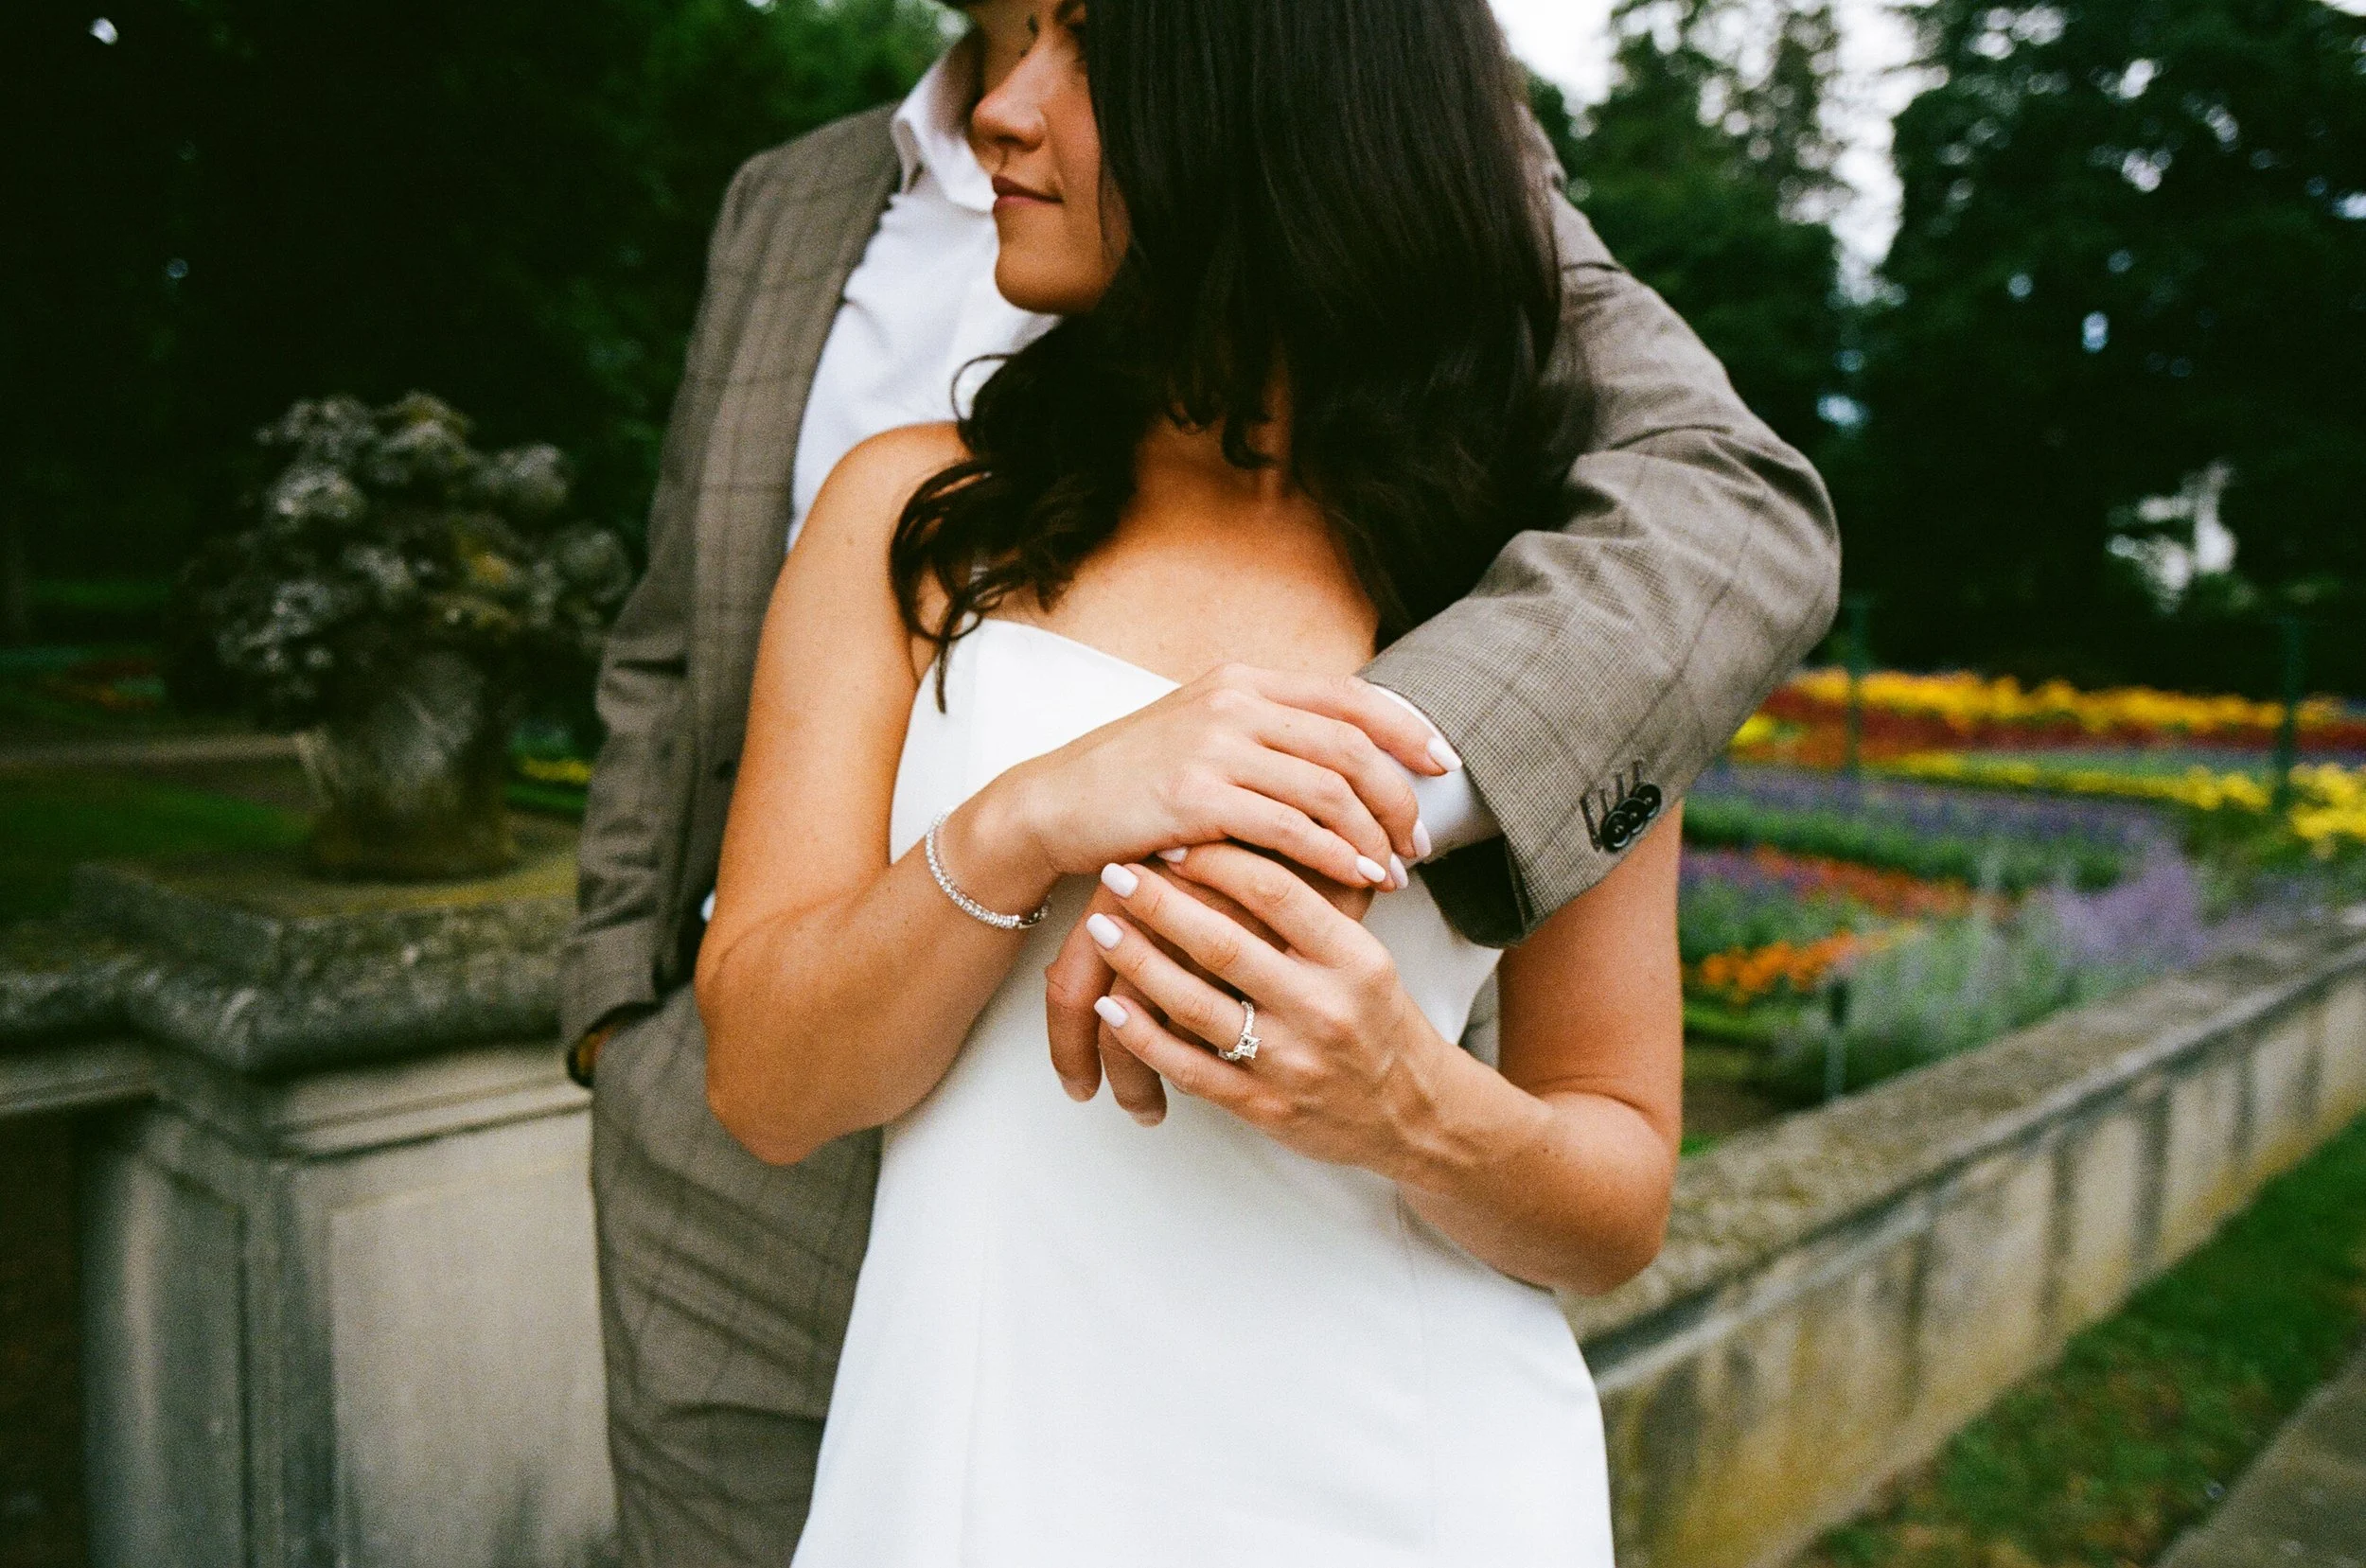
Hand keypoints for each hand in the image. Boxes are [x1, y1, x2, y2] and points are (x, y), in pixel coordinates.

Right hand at [962, 664, 1449, 912]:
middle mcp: (1235, 702)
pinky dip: (1336, 855)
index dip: (1407, 729)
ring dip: (1374, 833)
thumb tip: (1341, 757)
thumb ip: (1264, 734)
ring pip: (1329, 787)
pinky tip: (1357, 879)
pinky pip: (1291, 827)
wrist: (1053, 804)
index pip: (1349, 696)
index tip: (1446, 765)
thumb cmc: (1132, 782)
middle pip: (1351, 744)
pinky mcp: (1195, 796)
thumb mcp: (1201, 735)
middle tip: (1421, 841)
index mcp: (1244, 680)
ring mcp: (1214, 745)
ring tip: (1395, 870)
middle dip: (1398, 795)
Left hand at [1045, 857, 1373, 1121]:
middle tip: (1118, 870)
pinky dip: (1142, 1035)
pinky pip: (1188, 1068)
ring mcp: (1290, 1062)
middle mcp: (1323, 1008)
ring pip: (1197, 1005)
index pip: (1276, 893)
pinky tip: (1110, 1005)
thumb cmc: (1379, 1021)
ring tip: (1100, 926)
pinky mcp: (1263, 1107)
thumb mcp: (1367, 957)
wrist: (1414, 1115)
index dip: (1217, 861)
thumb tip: (1254, 837)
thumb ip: (1318, 908)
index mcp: (1354, 959)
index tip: (1175, 840)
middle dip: (1160, 904)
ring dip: (1138, 962)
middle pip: (1225, 944)